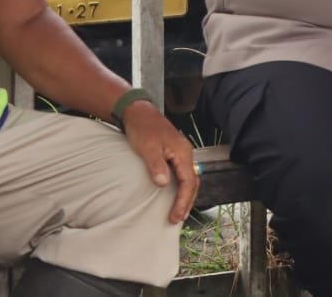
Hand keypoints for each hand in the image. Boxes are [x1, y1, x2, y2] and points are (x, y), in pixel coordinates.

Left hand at [120, 100, 199, 223]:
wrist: (139, 113)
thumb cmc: (143, 128)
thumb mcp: (148, 148)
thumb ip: (156, 166)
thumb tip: (164, 184)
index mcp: (182, 152)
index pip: (188, 182)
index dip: (183, 200)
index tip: (175, 215)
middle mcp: (185, 153)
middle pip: (193, 182)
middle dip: (187, 202)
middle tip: (177, 218)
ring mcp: (180, 153)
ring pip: (189, 178)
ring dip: (185, 195)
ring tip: (178, 211)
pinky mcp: (174, 153)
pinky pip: (182, 174)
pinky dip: (181, 187)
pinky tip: (173, 194)